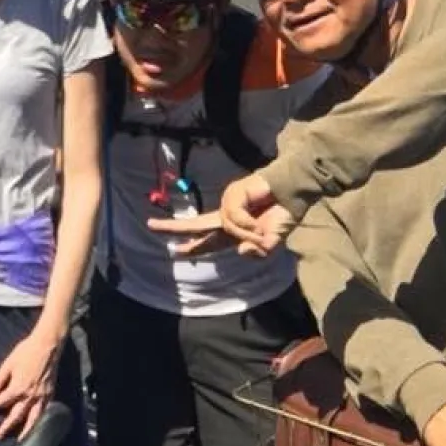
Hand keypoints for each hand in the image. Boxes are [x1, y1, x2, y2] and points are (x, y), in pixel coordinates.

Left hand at [0, 330, 59, 441]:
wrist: (47, 346)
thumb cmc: (26, 352)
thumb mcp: (8, 364)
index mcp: (18, 388)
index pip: (3, 401)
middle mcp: (30, 396)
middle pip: (17, 415)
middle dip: (7, 426)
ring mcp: (41, 397)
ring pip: (33, 418)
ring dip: (26, 430)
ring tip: (20, 439)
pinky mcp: (50, 394)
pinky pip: (44, 411)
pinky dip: (39, 420)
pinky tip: (35, 424)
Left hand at [148, 174, 296, 258]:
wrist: (294, 194)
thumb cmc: (283, 215)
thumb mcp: (271, 243)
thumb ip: (258, 252)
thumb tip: (241, 251)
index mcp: (233, 231)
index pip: (208, 241)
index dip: (194, 247)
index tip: (176, 251)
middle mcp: (226, 217)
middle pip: (195, 224)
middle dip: (173, 227)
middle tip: (150, 226)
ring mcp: (228, 204)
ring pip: (224, 226)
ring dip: (244, 234)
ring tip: (260, 231)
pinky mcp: (233, 193)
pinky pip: (231, 217)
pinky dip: (246, 224)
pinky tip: (257, 221)